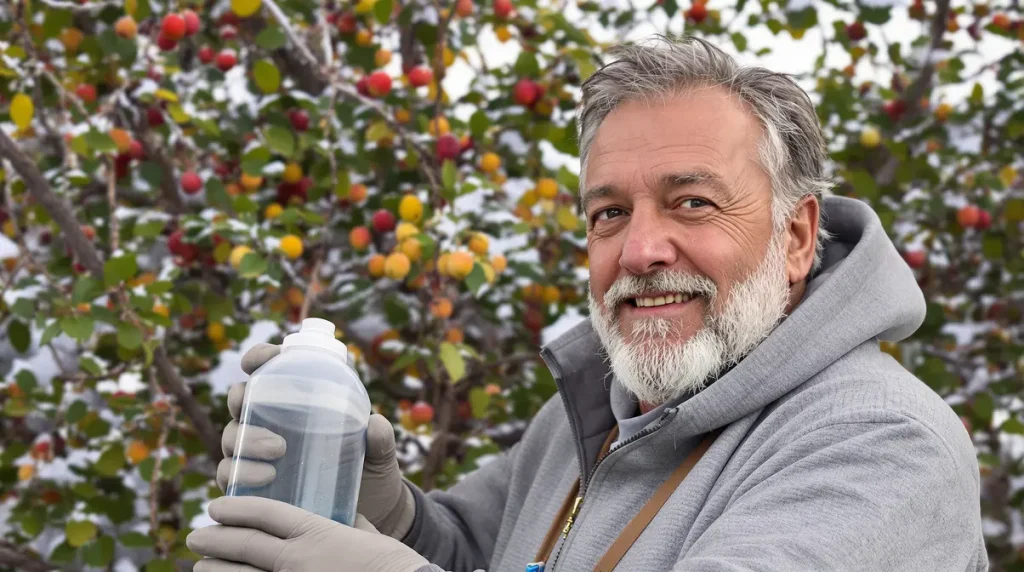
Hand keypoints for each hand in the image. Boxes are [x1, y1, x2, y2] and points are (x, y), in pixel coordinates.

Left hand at [186, 496, 429, 571]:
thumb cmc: (392, 564)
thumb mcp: (368, 535)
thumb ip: (346, 524)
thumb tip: (337, 515)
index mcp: (317, 533)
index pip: (266, 514)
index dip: (237, 508)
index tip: (217, 506)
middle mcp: (298, 561)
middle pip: (245, 546)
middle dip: (216, 540)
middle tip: (195, 536)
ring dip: (217, 570)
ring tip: (201, 567)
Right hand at [218, 343, 414, 537]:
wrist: (369, 512)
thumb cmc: (370, 468)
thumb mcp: (380, 452)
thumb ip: (381, 438)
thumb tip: (375, 424)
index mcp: (300, 402)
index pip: (271, 370)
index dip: (259, 357)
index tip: (258, 360)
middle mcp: (273, 423)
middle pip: (241, 400)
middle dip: (240, 398)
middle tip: (253, 408)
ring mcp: (259, 455)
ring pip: (234, 437)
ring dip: (246, 440)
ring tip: (278, 450)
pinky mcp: (254, 486)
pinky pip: (230, 476)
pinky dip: (239, 474)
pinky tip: (264, 477)